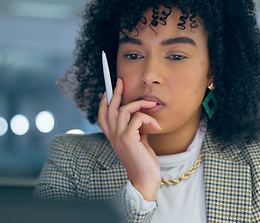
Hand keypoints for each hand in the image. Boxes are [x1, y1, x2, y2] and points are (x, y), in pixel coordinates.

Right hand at [98, 78, 161, 200]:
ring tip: (152, 105)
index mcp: (113, 136)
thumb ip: (135, 129)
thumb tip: (140, 116)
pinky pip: (137, 118)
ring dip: (140, 104)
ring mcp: (119, 136)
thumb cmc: (143, 162)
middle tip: (121, 81)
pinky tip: (157, 127)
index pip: (102, 115)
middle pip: (110, 108)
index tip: (110, 89)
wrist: (145, 179)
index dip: (104, 101)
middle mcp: (113, 135)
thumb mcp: (138, 141)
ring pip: (125, 109)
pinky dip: (149, 119)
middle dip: (116, 92)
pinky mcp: (128, 138)